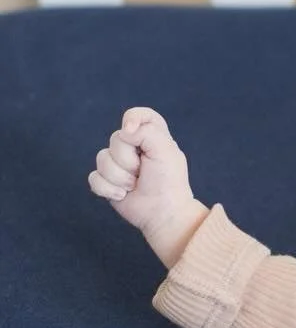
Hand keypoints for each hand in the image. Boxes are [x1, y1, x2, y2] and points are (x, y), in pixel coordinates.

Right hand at [89, 108, 208, 268]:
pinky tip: (123, 195)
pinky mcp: (107, 181)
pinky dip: (108, 189)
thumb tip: (125, 130)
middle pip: (115, 139)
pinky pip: (93, 177)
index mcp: (152, 135)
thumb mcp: (165, 151)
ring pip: (101, 159)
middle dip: (128, 160)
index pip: (138, 115)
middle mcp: (134, 146)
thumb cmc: (168, 181)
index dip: (132, 118)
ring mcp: (118, 164)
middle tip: (143, 171)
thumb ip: (147, 132)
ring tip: (135, 185)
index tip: (131, 131)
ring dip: (119, 177)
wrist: (162, 212)